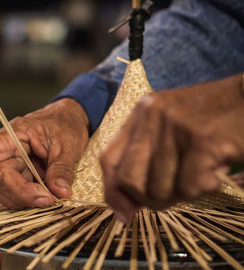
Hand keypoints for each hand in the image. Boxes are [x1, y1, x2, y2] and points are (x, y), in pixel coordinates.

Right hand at [0, 98, 89, 208]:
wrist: (70, 122)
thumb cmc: (65, 125)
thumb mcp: (67, 144)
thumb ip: (62, 169)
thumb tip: (61, 192)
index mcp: (13, 134)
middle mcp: (7, 151)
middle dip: (18, 193)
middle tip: (47, 200)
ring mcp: (13, 165)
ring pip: (4, 189)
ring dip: (22, 200)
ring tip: (49, 200)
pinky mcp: (21, 177)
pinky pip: (16, 193)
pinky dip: (28, 201)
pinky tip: (45, 199)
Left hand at [100, 74, 243, 221]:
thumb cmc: (216, 120)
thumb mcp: (172, 129)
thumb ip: (147, 158)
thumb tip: (126, 207)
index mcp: (141, 113)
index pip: (108, 159)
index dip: (112, 191)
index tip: (124, 213)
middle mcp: (151, 116)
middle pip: (128, 179)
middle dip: (149, 199)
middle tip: (175, 194)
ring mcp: (174, 126)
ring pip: (159, 188)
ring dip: (183, 193)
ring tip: (202, 174)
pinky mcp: (201, 139)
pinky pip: (188, 187)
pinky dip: (204, 188)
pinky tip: (216, 172)